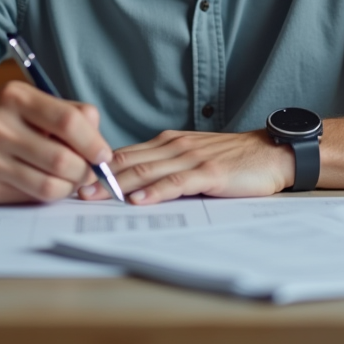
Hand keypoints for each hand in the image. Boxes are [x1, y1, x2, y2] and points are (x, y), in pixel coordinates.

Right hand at [0, 80, 113, 203]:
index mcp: (15, 97)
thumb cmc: (7, 120)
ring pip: (49, 185)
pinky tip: (46, 183)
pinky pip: (31, 198)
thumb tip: (100, 147)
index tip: (103, 155)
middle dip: (85, 171)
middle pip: (62, 159)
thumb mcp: (35, 103)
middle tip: (89, 172)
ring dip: (70, 187)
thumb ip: (73, 115)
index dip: (93, 142)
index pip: (67, 121)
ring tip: (71, 180)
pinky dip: (48, 194)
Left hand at [79, 129, 295, 204]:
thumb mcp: (193, 157)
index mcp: (168, 142)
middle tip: (71, 190)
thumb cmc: (233, 159)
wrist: (272, 153)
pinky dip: (155, 191)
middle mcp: (175, 146)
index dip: (97, 166)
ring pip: (147, 170)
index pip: (125, 153)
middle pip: (128, 160)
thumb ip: (165, 165)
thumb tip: (132, 183)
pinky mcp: (209, 172)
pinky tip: (138, 200)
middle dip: (97, 177)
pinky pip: (176, 182)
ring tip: (94, 197)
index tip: (72, 179)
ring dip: (118, 185)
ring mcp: (191, 158)